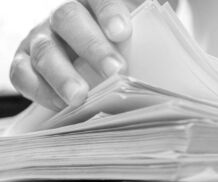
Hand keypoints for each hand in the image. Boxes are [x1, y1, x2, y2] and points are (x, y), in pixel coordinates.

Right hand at [9, 0, 141, 110]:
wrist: (87, 62)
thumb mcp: (129, 45)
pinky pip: (22, 74)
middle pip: (69, 20)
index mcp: (92, 5)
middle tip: (114, 71)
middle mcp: (62, 17)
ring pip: (45, 50)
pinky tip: (61, 103)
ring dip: (63, 75)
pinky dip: (41, 90)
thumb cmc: (115, 51)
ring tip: (80, 96)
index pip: (100, 0)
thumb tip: (163, 75)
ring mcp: (41, 38)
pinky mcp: (24, 61)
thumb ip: (139, 51)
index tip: (122, 32)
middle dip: (92, 47)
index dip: (109, 13)